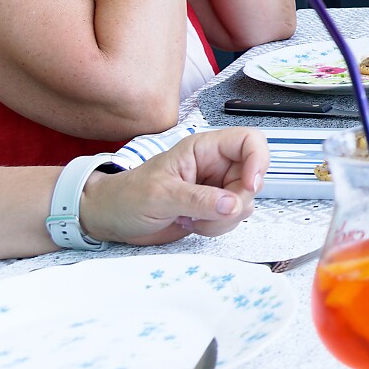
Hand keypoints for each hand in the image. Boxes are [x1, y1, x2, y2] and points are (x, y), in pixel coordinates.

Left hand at [79, 129, 267, 244]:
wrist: (110, 218)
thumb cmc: (127, 197)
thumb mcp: (160, 196)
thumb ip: (198, 200)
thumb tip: (233, 205)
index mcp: (204, 149)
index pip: (250, 141)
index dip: (258, 161)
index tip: (249, 187)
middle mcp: (215, 165)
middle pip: (253, 177)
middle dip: (236, 201)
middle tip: (207, 214)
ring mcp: (215, 188)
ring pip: (244, 202)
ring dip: (224, 219)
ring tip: (191, 219)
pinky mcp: (212, 209)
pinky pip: (233, 218)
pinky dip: (218, 227)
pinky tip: (192, 225)